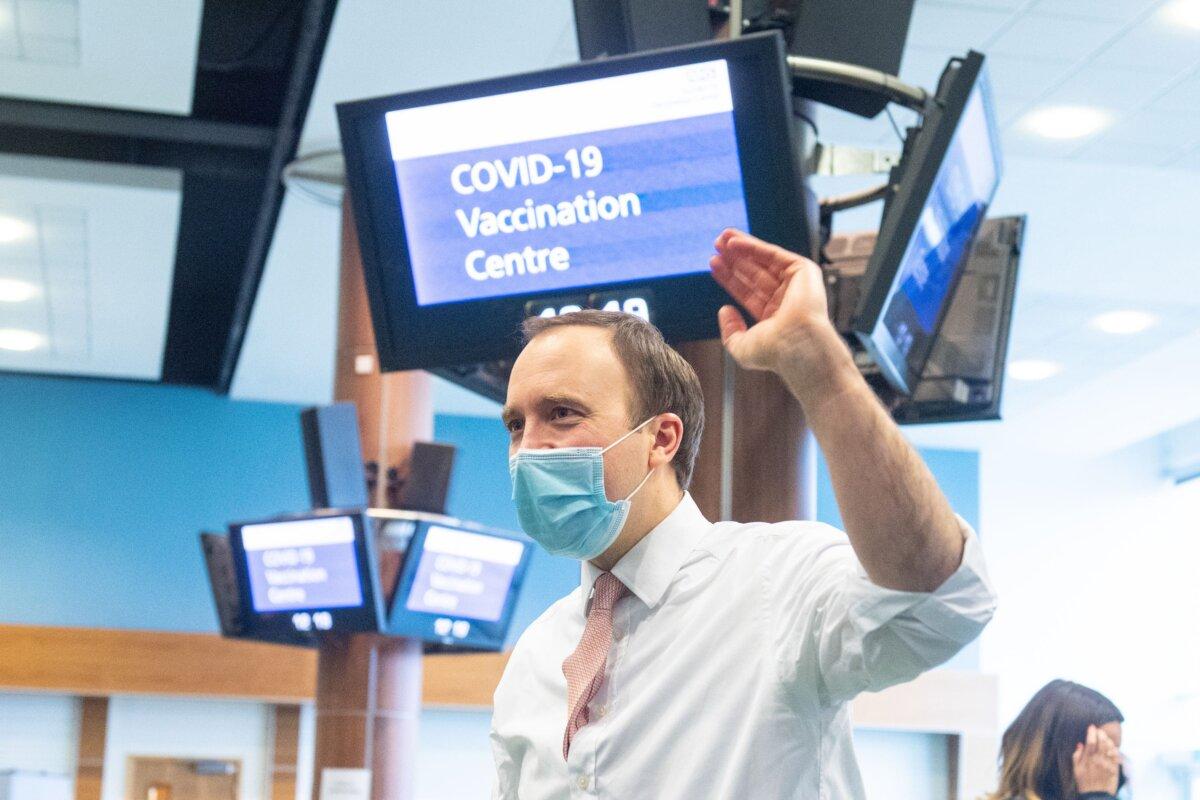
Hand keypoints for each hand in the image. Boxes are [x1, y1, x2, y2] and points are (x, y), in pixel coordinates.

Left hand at [709, 228, 834, 373]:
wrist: (798, 346)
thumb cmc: (774, 352)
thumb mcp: (742, 347)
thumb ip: (730, 331)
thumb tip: (724, 310)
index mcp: (774, 318)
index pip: (748, 293)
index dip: (730, 278)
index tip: (713, 265)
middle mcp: (786, 300)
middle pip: (754, 273)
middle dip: (734, 259)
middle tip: (715, 245)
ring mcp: (796, 285)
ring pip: (763, 261)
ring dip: (741, 247)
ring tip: (720, 238)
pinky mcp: (803, 271)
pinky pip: (773, 254)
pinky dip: (753, 246)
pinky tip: (733, 241)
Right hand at [1073, 725, 1120, 794]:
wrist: (1096, 795)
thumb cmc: (1084, 782)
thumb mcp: (1076, 769)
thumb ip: (1076, 756)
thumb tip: (1080, 744)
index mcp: (1087, 760)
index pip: (1090, 743)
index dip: (1091, 733)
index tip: (1091, 726)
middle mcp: (1098, 761)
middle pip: (1101, 743)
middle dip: (1101, 734)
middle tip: (1100, 729)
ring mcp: (1107, 765)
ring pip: (1109, 748)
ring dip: (1108, 740)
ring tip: (1106, 736)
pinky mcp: (1114, 769)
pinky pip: (1116, 757)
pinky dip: (1115, 750)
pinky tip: (1113, 746)